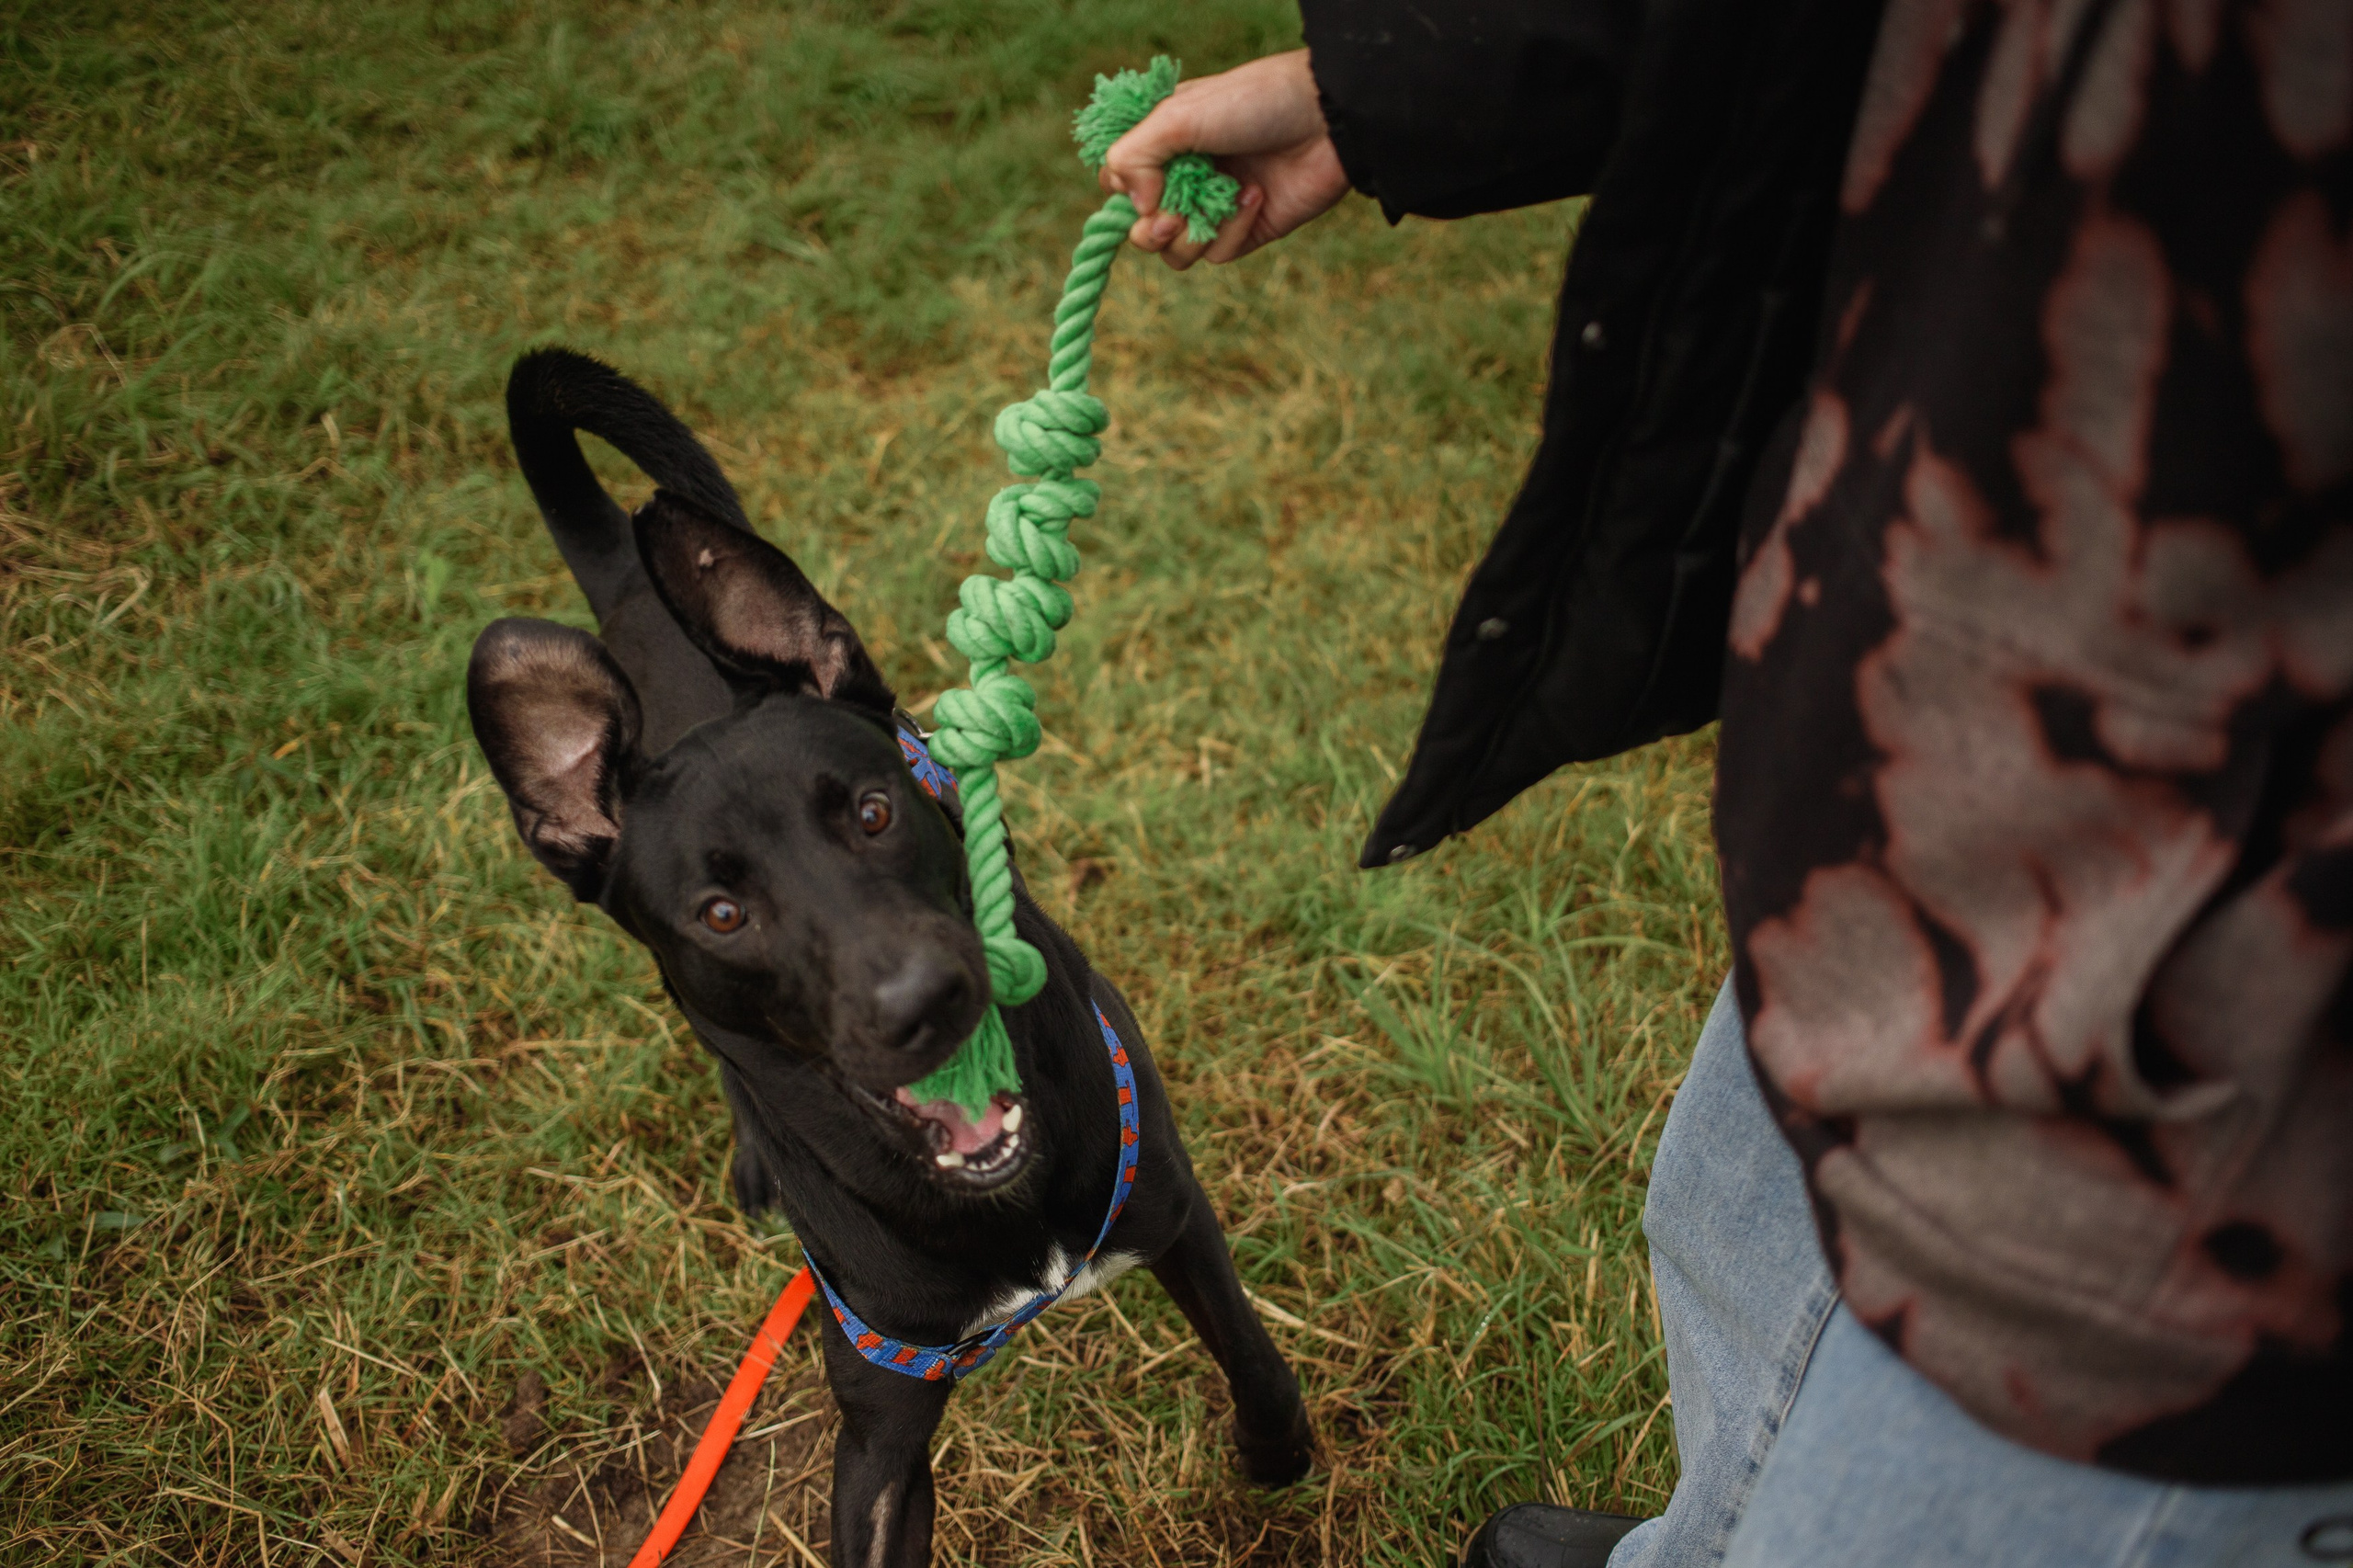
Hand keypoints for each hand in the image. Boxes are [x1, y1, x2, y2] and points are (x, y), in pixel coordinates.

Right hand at [1098, 50, 1351, 269]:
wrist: (1325, 120)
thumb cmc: (1252, 102)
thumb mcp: (1178, 116)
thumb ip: (1134, 156)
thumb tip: (1133, 207)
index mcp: (1162, 142)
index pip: (1117, 183)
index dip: (1120, 193)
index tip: (1141, 184)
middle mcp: (1184, 177)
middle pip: (1141, 230)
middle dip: (1151, 231)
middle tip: (1171, 218)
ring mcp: (1214, 207)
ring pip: (1176, 252)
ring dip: (1192, 234)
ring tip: (1221, 199)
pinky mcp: (1246, 231)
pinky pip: (1218, 253)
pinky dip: (1232, 230)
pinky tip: (1255, 195)